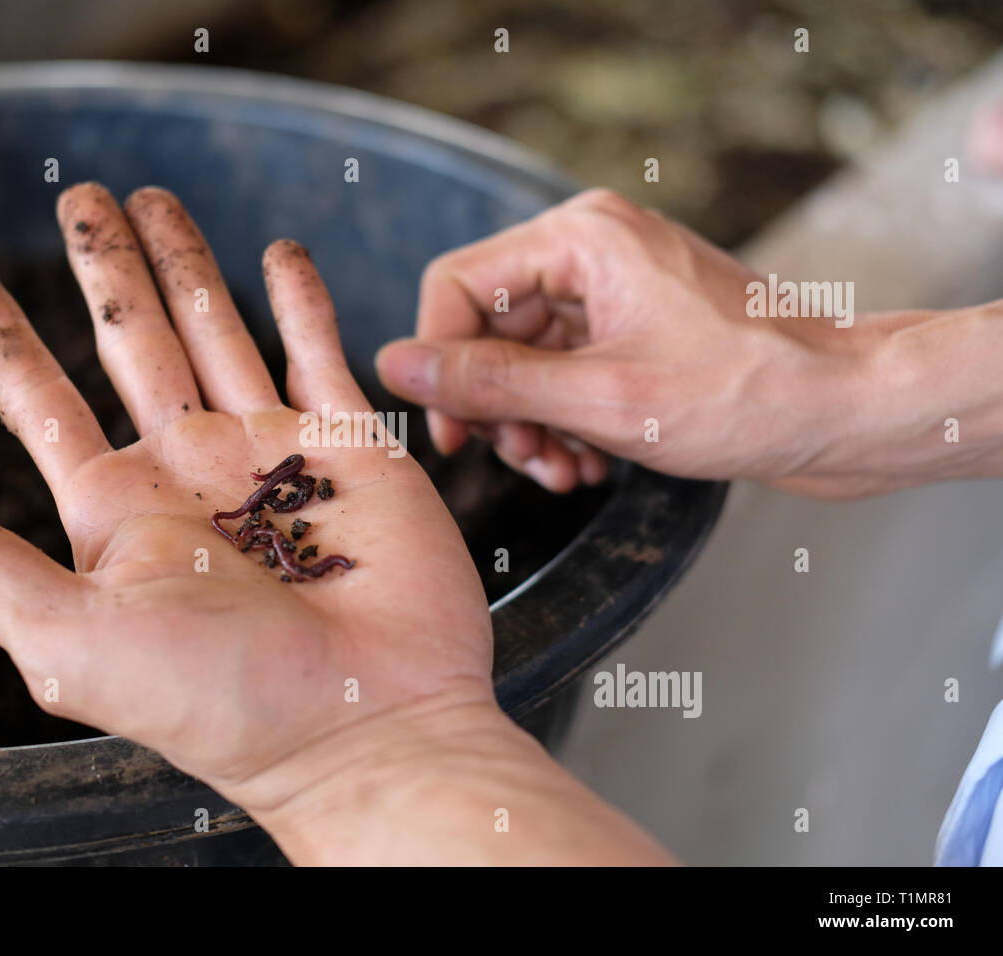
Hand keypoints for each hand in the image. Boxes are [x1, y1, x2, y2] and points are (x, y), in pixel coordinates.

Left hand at [0, 184, 495, 828]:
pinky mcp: (351, 447)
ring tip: (154, 197)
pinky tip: (279, 253)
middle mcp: (188, 472)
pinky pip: (318, 351)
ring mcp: (271, 453)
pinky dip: (299, 299)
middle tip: (79, 196)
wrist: (373, 726)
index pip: (42, 404)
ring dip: (186, 262)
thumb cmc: (225, 702)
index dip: (3, 338)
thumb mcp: (76, 642)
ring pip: (217, 329)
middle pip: (132, 342)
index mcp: (119, 512)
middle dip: (105, 267)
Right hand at [374, 188, 929, 498]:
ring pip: (523, 359)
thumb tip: (395, 364)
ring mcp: (613, 290)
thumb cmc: (746, 394)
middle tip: (519, 462)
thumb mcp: (599, 398)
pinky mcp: (631, 328)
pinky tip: (587, 464)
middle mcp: (591, 251)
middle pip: (489, 328)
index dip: (440, 362)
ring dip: (530, 425)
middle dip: (497, 406)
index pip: (457, 287)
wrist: (845, 411)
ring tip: (561, 473)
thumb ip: (489, 382)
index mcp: (580, 239)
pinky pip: (563, 372)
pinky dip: (564, 422)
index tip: (450, 432)